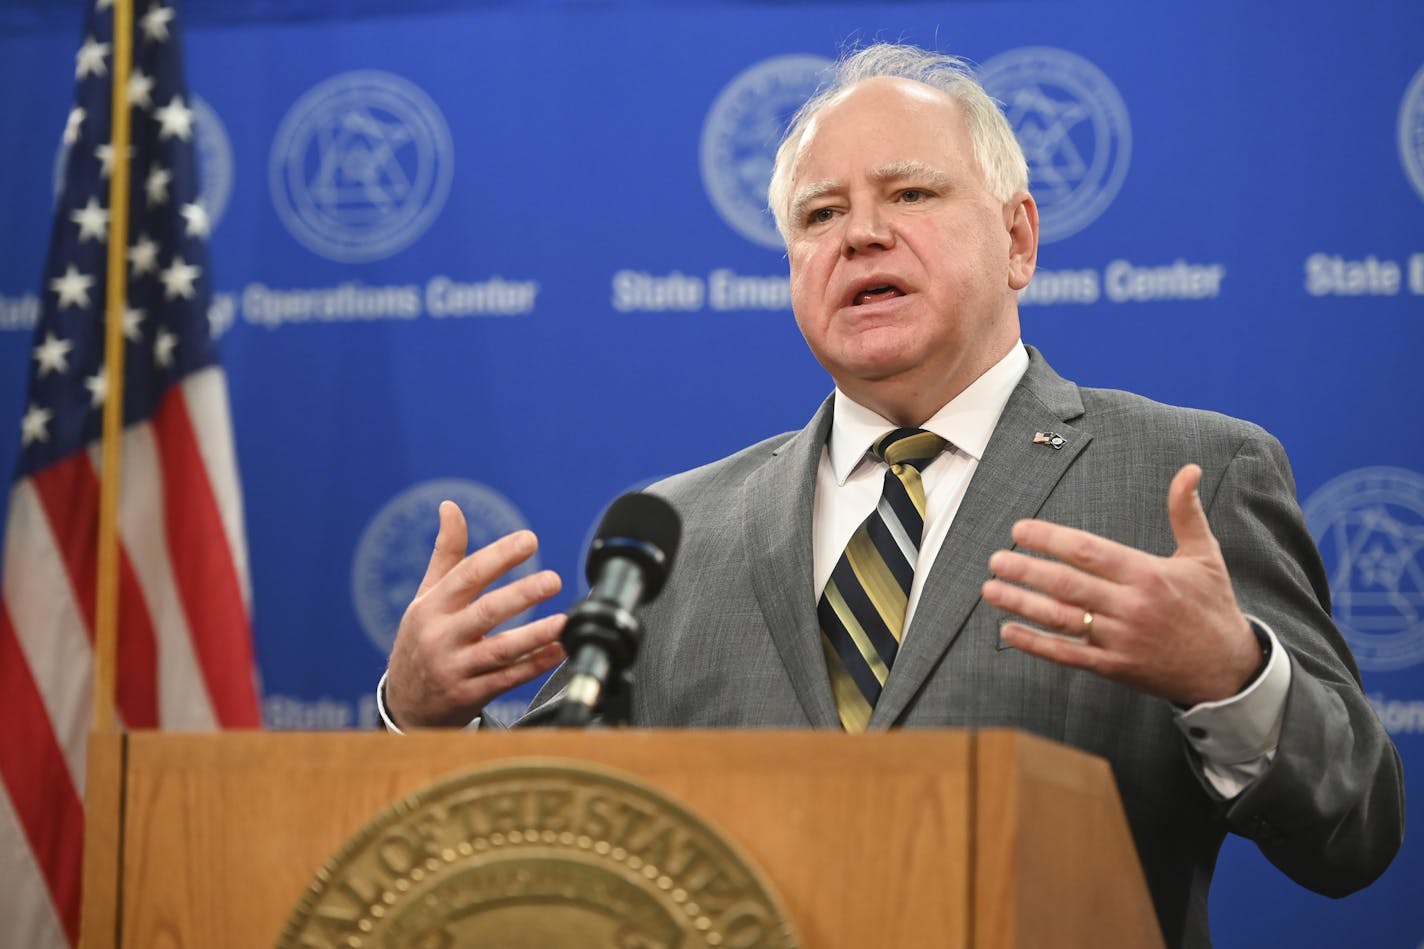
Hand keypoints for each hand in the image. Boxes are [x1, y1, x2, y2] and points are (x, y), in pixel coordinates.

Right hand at [385, 501, 565, 727]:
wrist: (404, 704)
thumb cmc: (421, 639)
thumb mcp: (425, 596)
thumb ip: (446, 554)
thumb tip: (450, 507)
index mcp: (431, 606)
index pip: (468, 575)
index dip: (499, 556)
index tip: (529, 539)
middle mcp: (441, 636)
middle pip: (486, 611)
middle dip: (521, 594)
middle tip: (553, 579)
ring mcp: (454, 668)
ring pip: (499, 650)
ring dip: (534, 635)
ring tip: (563, 622)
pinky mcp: (468, 695)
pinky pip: (506, 679)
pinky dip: (533, 665)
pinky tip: (557, 651)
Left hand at [981, 464, 1260, 705]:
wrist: (1227, 670)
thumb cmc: (1212, 606)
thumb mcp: (1205, 556)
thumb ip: (1186, 513)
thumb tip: (1188, 470)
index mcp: (1148, 574)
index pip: (1089, 551)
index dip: (1051, 540)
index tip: (1020, 530)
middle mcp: (1132, 606)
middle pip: (1068, 584)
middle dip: (1027, 570)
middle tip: (995, 559)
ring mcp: (1121, 639)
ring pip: (1062, 619)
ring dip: (1022, 604)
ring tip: (990, 589)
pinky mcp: (1115, 667)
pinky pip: (1068, 654)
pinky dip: (1036, 644)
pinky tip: (1009, 631)